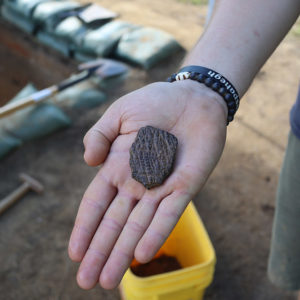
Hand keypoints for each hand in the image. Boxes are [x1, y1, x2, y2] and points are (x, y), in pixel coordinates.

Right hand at [68, 79, 226, 289]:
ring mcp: (160, 187)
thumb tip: (87, 162)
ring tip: (108, 280)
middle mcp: (137, 182)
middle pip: (114, 223)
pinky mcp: (185, 187)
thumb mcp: (119, 113)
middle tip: (86, 282)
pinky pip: (168, 214)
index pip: (96, 203)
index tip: (74, 253)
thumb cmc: (156, 102)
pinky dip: (155, 234)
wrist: (194, 97)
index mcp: (117, 166)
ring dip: (123, 253)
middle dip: (100, 252)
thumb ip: (98, 136)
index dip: (84, 228)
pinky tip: (142, 255)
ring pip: (138, 226)